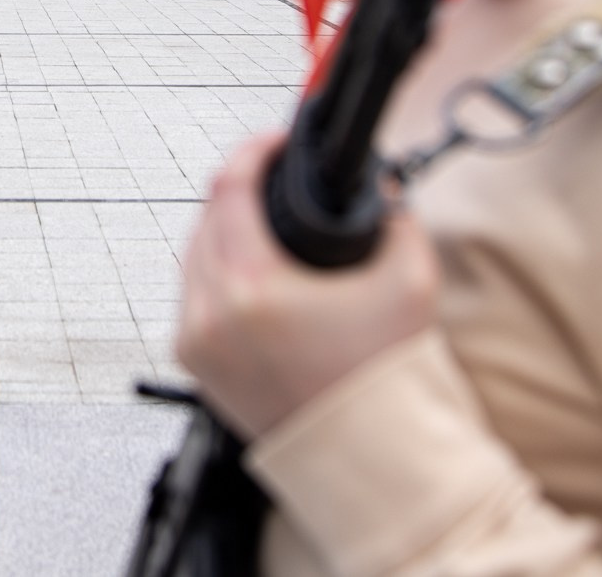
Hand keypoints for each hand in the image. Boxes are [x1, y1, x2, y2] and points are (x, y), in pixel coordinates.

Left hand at [174, 132, 437, 438]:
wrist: (373, 461)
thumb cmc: (388, 380)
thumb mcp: (408, 280)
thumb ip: (396, 215)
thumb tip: (380, 180)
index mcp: (250, 289)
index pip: (229, 188)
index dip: (254, 150)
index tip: (278, 140)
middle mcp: (209, 315)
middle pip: (206, 217)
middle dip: (240, 189)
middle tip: (277, 176)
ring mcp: (195, 342)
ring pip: (193, 256)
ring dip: (223, 228)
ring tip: (265, 217)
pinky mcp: (195, 364)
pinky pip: (192, 295)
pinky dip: (216, 271)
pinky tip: (249, 264)